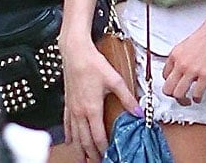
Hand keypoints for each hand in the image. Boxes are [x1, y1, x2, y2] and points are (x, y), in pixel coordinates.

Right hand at [60, 37, 139, 161]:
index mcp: (92, 109)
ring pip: (74, 136)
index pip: (98, 137)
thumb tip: (138, 111)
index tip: (109, 156)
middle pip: (85, 141)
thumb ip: (127, 98)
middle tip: (98, 162)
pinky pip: (67, 124)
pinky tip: (70, 140)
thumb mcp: (114, 79)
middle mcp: (80, 112)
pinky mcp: (68, 103)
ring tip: (83, 159)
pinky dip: (69, 136)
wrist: (75, 52)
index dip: (104, 149)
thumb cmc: (92, 63)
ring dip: (79, 149)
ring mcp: (72, 108)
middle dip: (91, 154)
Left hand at [162, 17, 205, 104]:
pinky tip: (198, 97)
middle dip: (172, 95)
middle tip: (178, 96)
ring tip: (187, 100)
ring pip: (178, 95)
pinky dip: (197, 99)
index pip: (164, 75)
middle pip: (168, 88)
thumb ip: (182, 57)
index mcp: (175, 54)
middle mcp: (181, 63)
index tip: (174, 85)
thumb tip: (181, 68)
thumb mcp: (187, 43)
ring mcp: (192, 70)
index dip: (169, 82)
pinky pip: (196, 94)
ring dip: (183, 101)